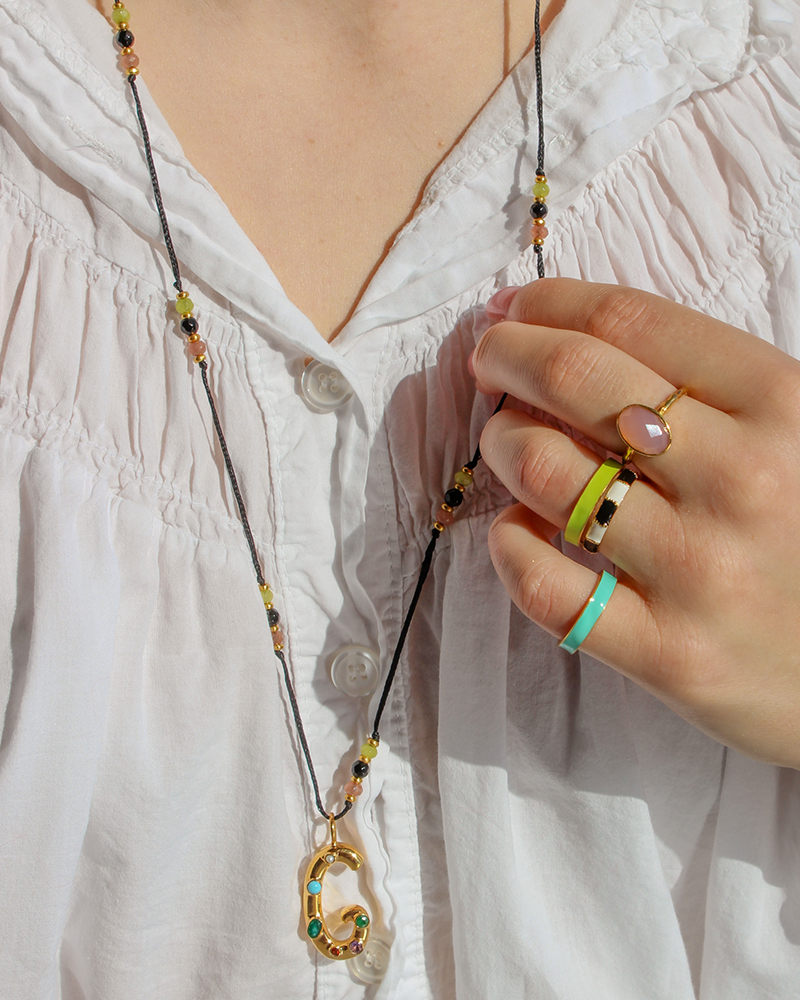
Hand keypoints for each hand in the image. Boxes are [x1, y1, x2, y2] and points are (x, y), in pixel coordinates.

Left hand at [473, 278, 799, 769]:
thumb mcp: (799, 432)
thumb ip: (711, 386)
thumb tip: (575, 341)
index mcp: (781, 404)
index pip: (629, 321)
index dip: (549, 303)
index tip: (513, 308)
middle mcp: (741, 479)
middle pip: (575, 378)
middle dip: (506, 353)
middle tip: (487, 359)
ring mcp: (700, 570)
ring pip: (545, 472)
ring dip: (504, 444)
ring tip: (510, 445)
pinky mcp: (667, 653)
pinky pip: (542, 583)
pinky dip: (507, 544)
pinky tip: (517, 530)